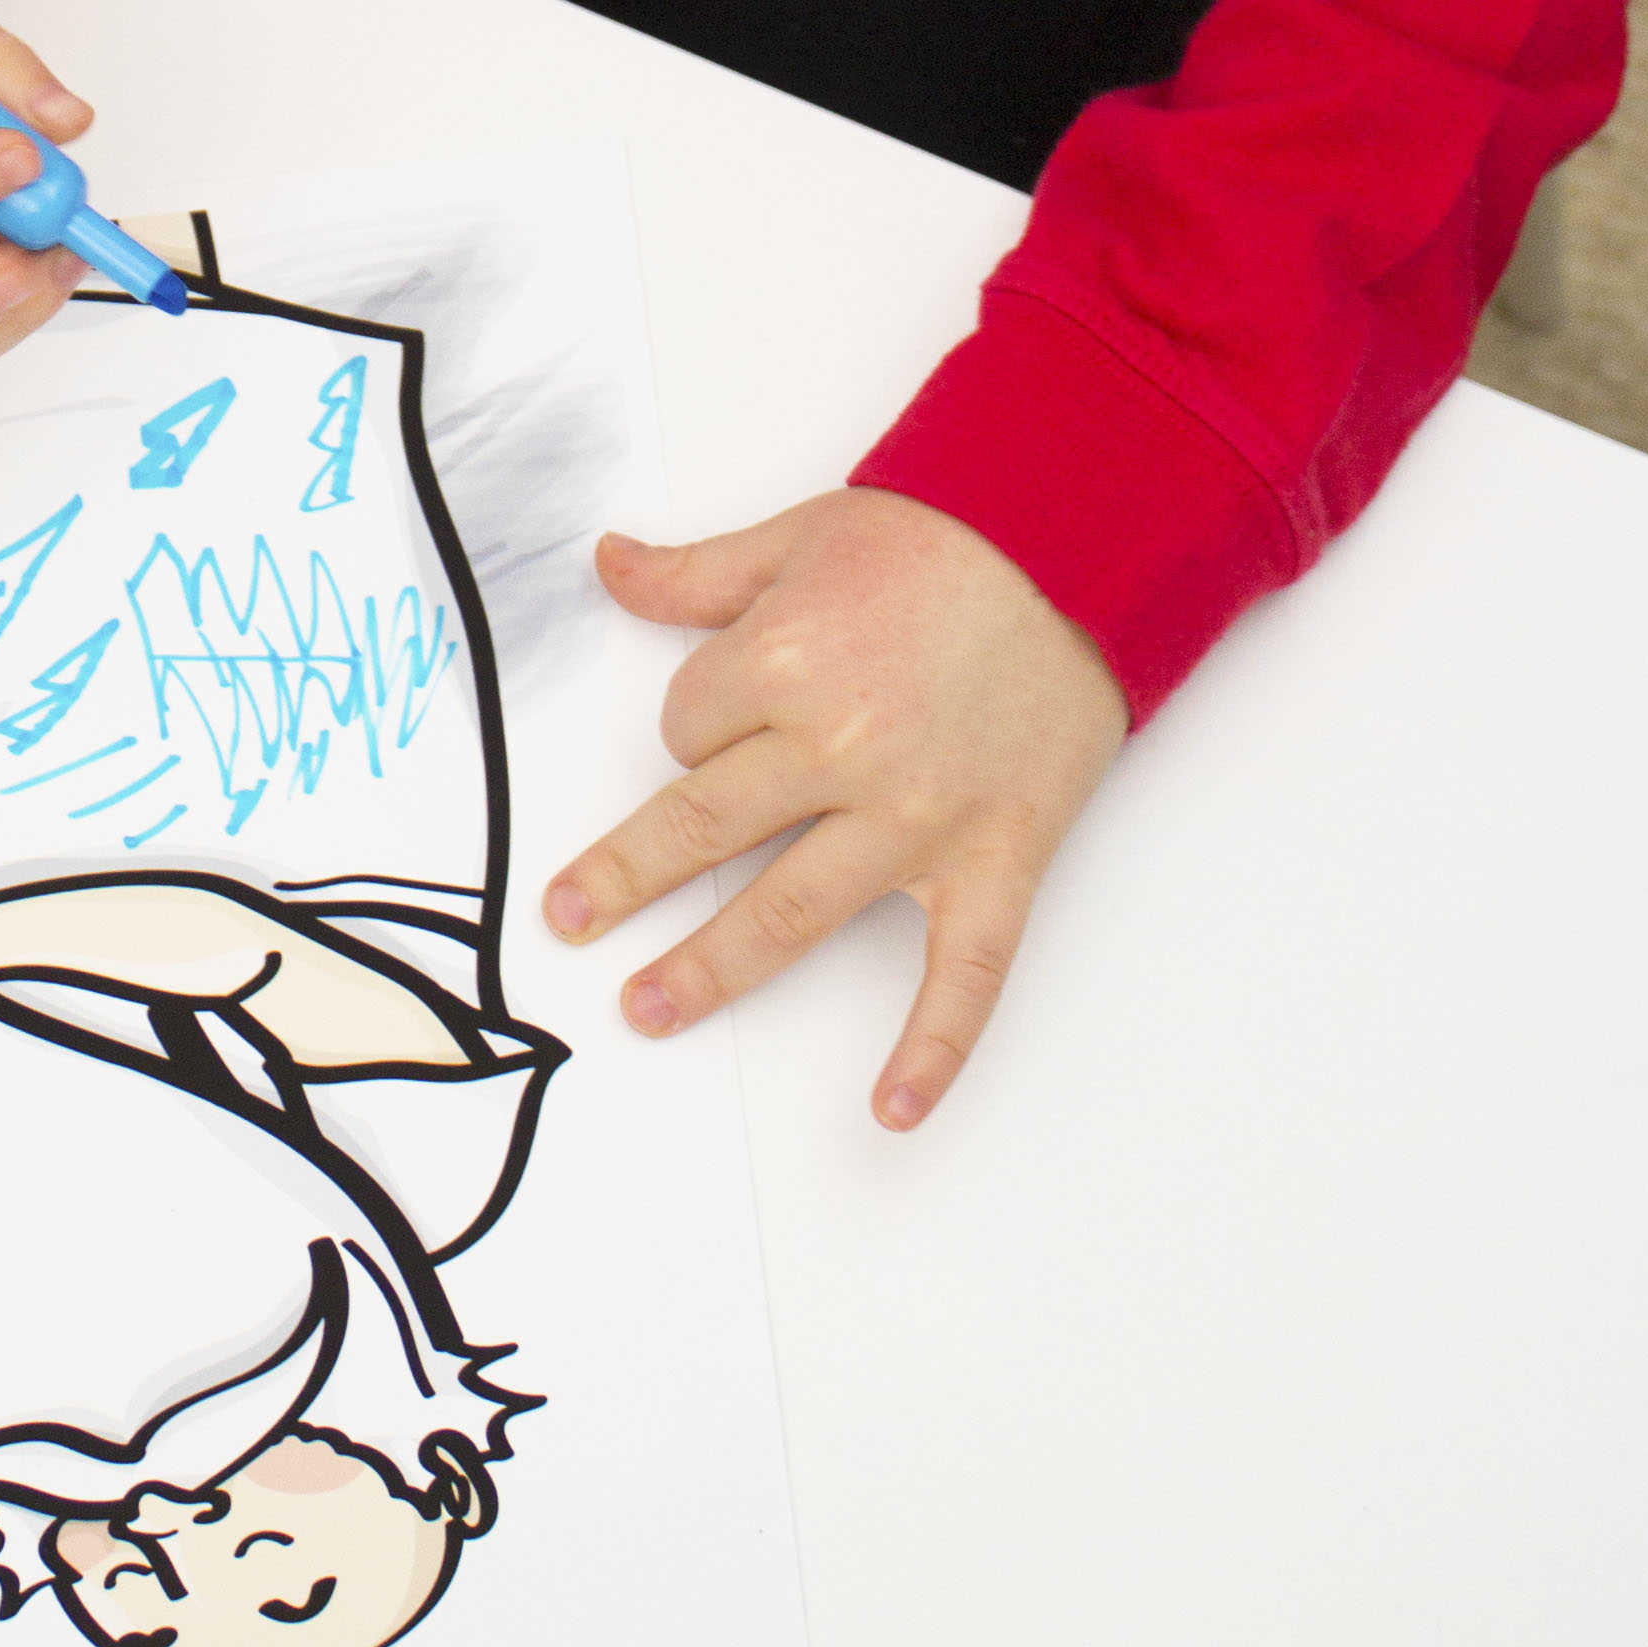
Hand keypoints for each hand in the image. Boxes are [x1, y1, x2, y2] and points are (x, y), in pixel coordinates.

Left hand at [544, 488, 1126, 1128]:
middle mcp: (840, 752)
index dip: (694, 722)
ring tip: (647, 1009)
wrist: (1078, 545)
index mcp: (785, 666)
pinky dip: (932, 1048)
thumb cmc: (940, 538)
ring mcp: (918, 819)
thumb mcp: (796, 537)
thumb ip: (694, 575)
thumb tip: (607, 564)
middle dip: (626, 878)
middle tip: (569, 920)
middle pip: (703, 829)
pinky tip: (891, 1108)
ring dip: (710, 969)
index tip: (725, 714)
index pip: (687, 726)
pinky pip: (962, 973)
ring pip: (789, 912)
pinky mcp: (996, 860)